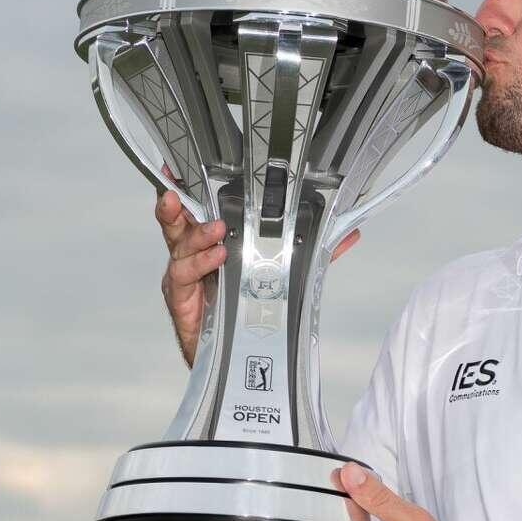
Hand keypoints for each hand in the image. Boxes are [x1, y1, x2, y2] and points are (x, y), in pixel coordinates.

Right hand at [156, 189, 359, 367]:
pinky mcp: (181, 297)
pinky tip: (216, 258)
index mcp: (211, 240)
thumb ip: (311, 252)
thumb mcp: (282, 273)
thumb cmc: (244, 304)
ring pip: (180, 247)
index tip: (176, 171)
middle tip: (177, 195)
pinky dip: (200, 265)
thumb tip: (347, 237)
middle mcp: (192, 253)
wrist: (228, 349)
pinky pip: (184, 276)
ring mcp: (183, 273)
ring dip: (198, 237)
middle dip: (173, 207)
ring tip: (218, 231)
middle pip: (176, 223)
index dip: (185, 188)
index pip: (197, 208)